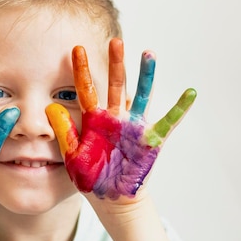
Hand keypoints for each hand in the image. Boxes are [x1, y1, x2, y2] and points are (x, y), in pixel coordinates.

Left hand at [46, 39, 195, 199]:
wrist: (112, 199)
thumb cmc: (91, 178)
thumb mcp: (73, 155)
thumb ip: (65, 131)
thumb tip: (50, 106)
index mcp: (94, 120)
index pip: (86, 90)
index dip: (81, 70)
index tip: (77, 48)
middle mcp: (115, 118)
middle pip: (115, 85)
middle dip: (115, 63)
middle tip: (115, 41)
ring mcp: (134, 127)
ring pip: (140, 95)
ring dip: (145, 76)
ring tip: (148, 54)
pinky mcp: (150, 140)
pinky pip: (168, 121)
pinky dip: (179, 108)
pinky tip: (190, 93)